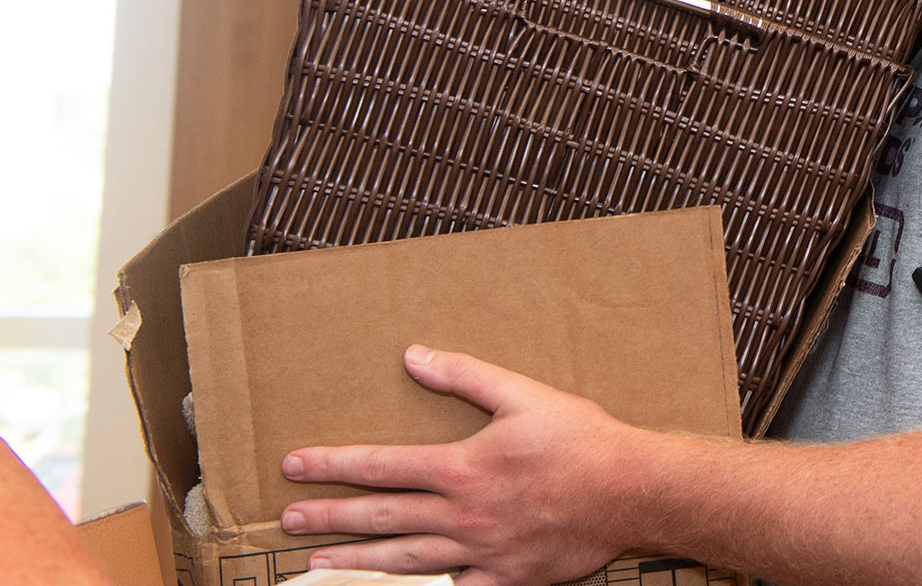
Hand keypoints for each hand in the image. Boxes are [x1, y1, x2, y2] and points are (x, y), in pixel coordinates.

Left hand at [280, 344, 642, 585]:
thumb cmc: (583, 441)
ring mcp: (480, 552)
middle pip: (381, 517)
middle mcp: (463, 514)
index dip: (334, 465)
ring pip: (403, 561)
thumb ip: (466, 377)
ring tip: (315, 567)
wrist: (633, 492)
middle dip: (329, 518)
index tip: (295, 465)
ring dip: (355, 563)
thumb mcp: (525, 394)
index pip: (382, 466)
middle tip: (288, 521)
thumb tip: (414, 358)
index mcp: (464, 467)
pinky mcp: (504, 578)